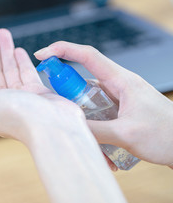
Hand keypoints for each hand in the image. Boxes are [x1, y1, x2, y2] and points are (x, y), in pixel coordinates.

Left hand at [0, 25, 84, 143]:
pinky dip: (21, 61)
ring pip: (10, 68)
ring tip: (3, 32)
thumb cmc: (14, 117)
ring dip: (5, 50)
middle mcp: (3, 101)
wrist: (49, 126)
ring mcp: (21, 97)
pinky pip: (26, 73)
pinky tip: (17, 50)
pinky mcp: (37, 93)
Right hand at [35, 41, 172, 166]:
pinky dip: (95, 130)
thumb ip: (95, 130)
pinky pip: (99, 115)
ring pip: (89, 102)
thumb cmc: (166, 136)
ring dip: (84, 121)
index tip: (42, 55)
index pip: (87, 56)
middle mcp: (119, 85)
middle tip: (62, 114)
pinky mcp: (120, 111)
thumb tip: (68, 125)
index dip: (62, 50)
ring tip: (95, 144)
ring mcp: (119, 99)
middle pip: (82, 81)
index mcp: (122, 80)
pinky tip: (105, 152)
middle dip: (68, 98)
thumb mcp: (127, 134)